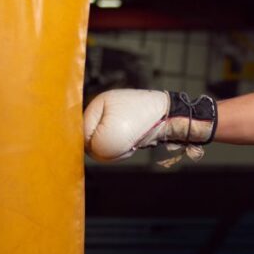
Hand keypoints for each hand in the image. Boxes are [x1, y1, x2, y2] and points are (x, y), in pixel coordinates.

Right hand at [83, 90, 216, 163]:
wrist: (171, 116)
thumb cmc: (140, 123)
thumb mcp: (108, 139)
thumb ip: (93, 148)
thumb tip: (94, 150)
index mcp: (96, 104)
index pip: (82, 133)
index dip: (94, 145)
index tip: (111, 144)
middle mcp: (106, 107)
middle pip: (94, 138)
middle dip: (108, 148)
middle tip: (125, 143)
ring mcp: (118, 115)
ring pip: (107, 142)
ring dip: (119, 148)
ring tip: (132, 141)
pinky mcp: (129, 123)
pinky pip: (120, 141)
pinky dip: (127, 146)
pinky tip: (136, 142)